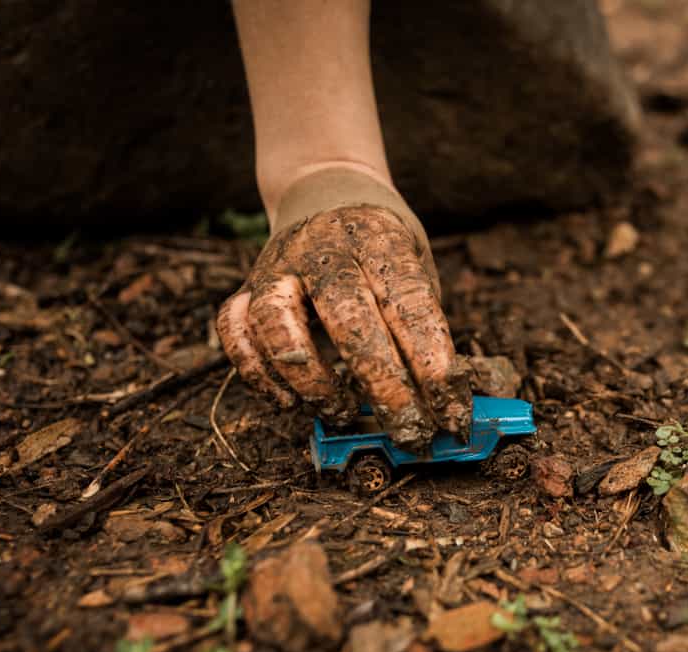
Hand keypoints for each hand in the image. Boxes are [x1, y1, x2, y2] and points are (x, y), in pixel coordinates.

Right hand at [216, 204, 470, 450]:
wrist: (325, 186)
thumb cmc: (383, 244)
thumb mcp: (417, 263)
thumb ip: (424, 323)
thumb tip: (448, 403)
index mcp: (379, 239)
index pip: (411, 306)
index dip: (433, 366)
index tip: (453, 412)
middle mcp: (324, 249)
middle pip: (350, 320)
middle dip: (385, 387)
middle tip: (410, 430)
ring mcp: (279, 266)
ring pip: (277, 324)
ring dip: (312, 381)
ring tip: (341, 412)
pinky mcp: (247, 286)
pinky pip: (235, 332)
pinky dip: (258, 374)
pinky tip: (290, 401)